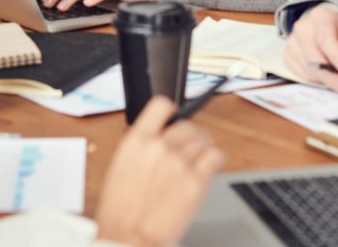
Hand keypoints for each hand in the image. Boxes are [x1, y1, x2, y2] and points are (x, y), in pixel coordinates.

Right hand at [96, 95, 223, 246]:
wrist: (127, 239)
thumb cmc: (120, 211)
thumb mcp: (121, 166)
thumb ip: (143, 146)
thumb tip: (160, 137)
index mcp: (137, 140)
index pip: (161, 105)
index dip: (171, 110)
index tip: (175, 115)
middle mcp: (160, 147)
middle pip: (187, 126)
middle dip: (190, 135)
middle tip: (191, 146)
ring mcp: (179, 164)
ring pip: (203, 140)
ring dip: (203, 147)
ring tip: (200, 157)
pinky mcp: (195, 183)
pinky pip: (215, 157)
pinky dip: (216, 158)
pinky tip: (213, 163)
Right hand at [283, 4, 337, 95]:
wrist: (323, 27)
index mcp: (320, 17)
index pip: (326, 39)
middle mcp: (302, 27)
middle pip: (314, 57)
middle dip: (333, 77)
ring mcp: (292, 41)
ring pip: (307, 68)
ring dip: (325, 80)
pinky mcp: (287, 54)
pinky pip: (300, 74)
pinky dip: (315, 80)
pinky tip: (325, 77)